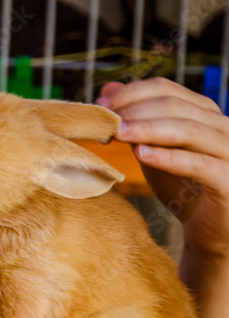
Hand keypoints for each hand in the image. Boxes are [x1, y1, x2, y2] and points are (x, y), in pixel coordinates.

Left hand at [96, 77, 228, 256]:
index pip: (167, 90)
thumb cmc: (181, 188)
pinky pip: (199, 163)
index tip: (101, 104)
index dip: (132, 93)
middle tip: (106, 119)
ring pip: (188, 130)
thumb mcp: (153, 150)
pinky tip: (142, 154)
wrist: (207, 229)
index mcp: (205, 113)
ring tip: (118, 134)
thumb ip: (136, 121)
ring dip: (149, 129)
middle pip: (176, 106)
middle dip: (136, 110)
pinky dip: (169, 157)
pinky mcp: (228, 179)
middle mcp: (222, 126)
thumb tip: (109, 88)